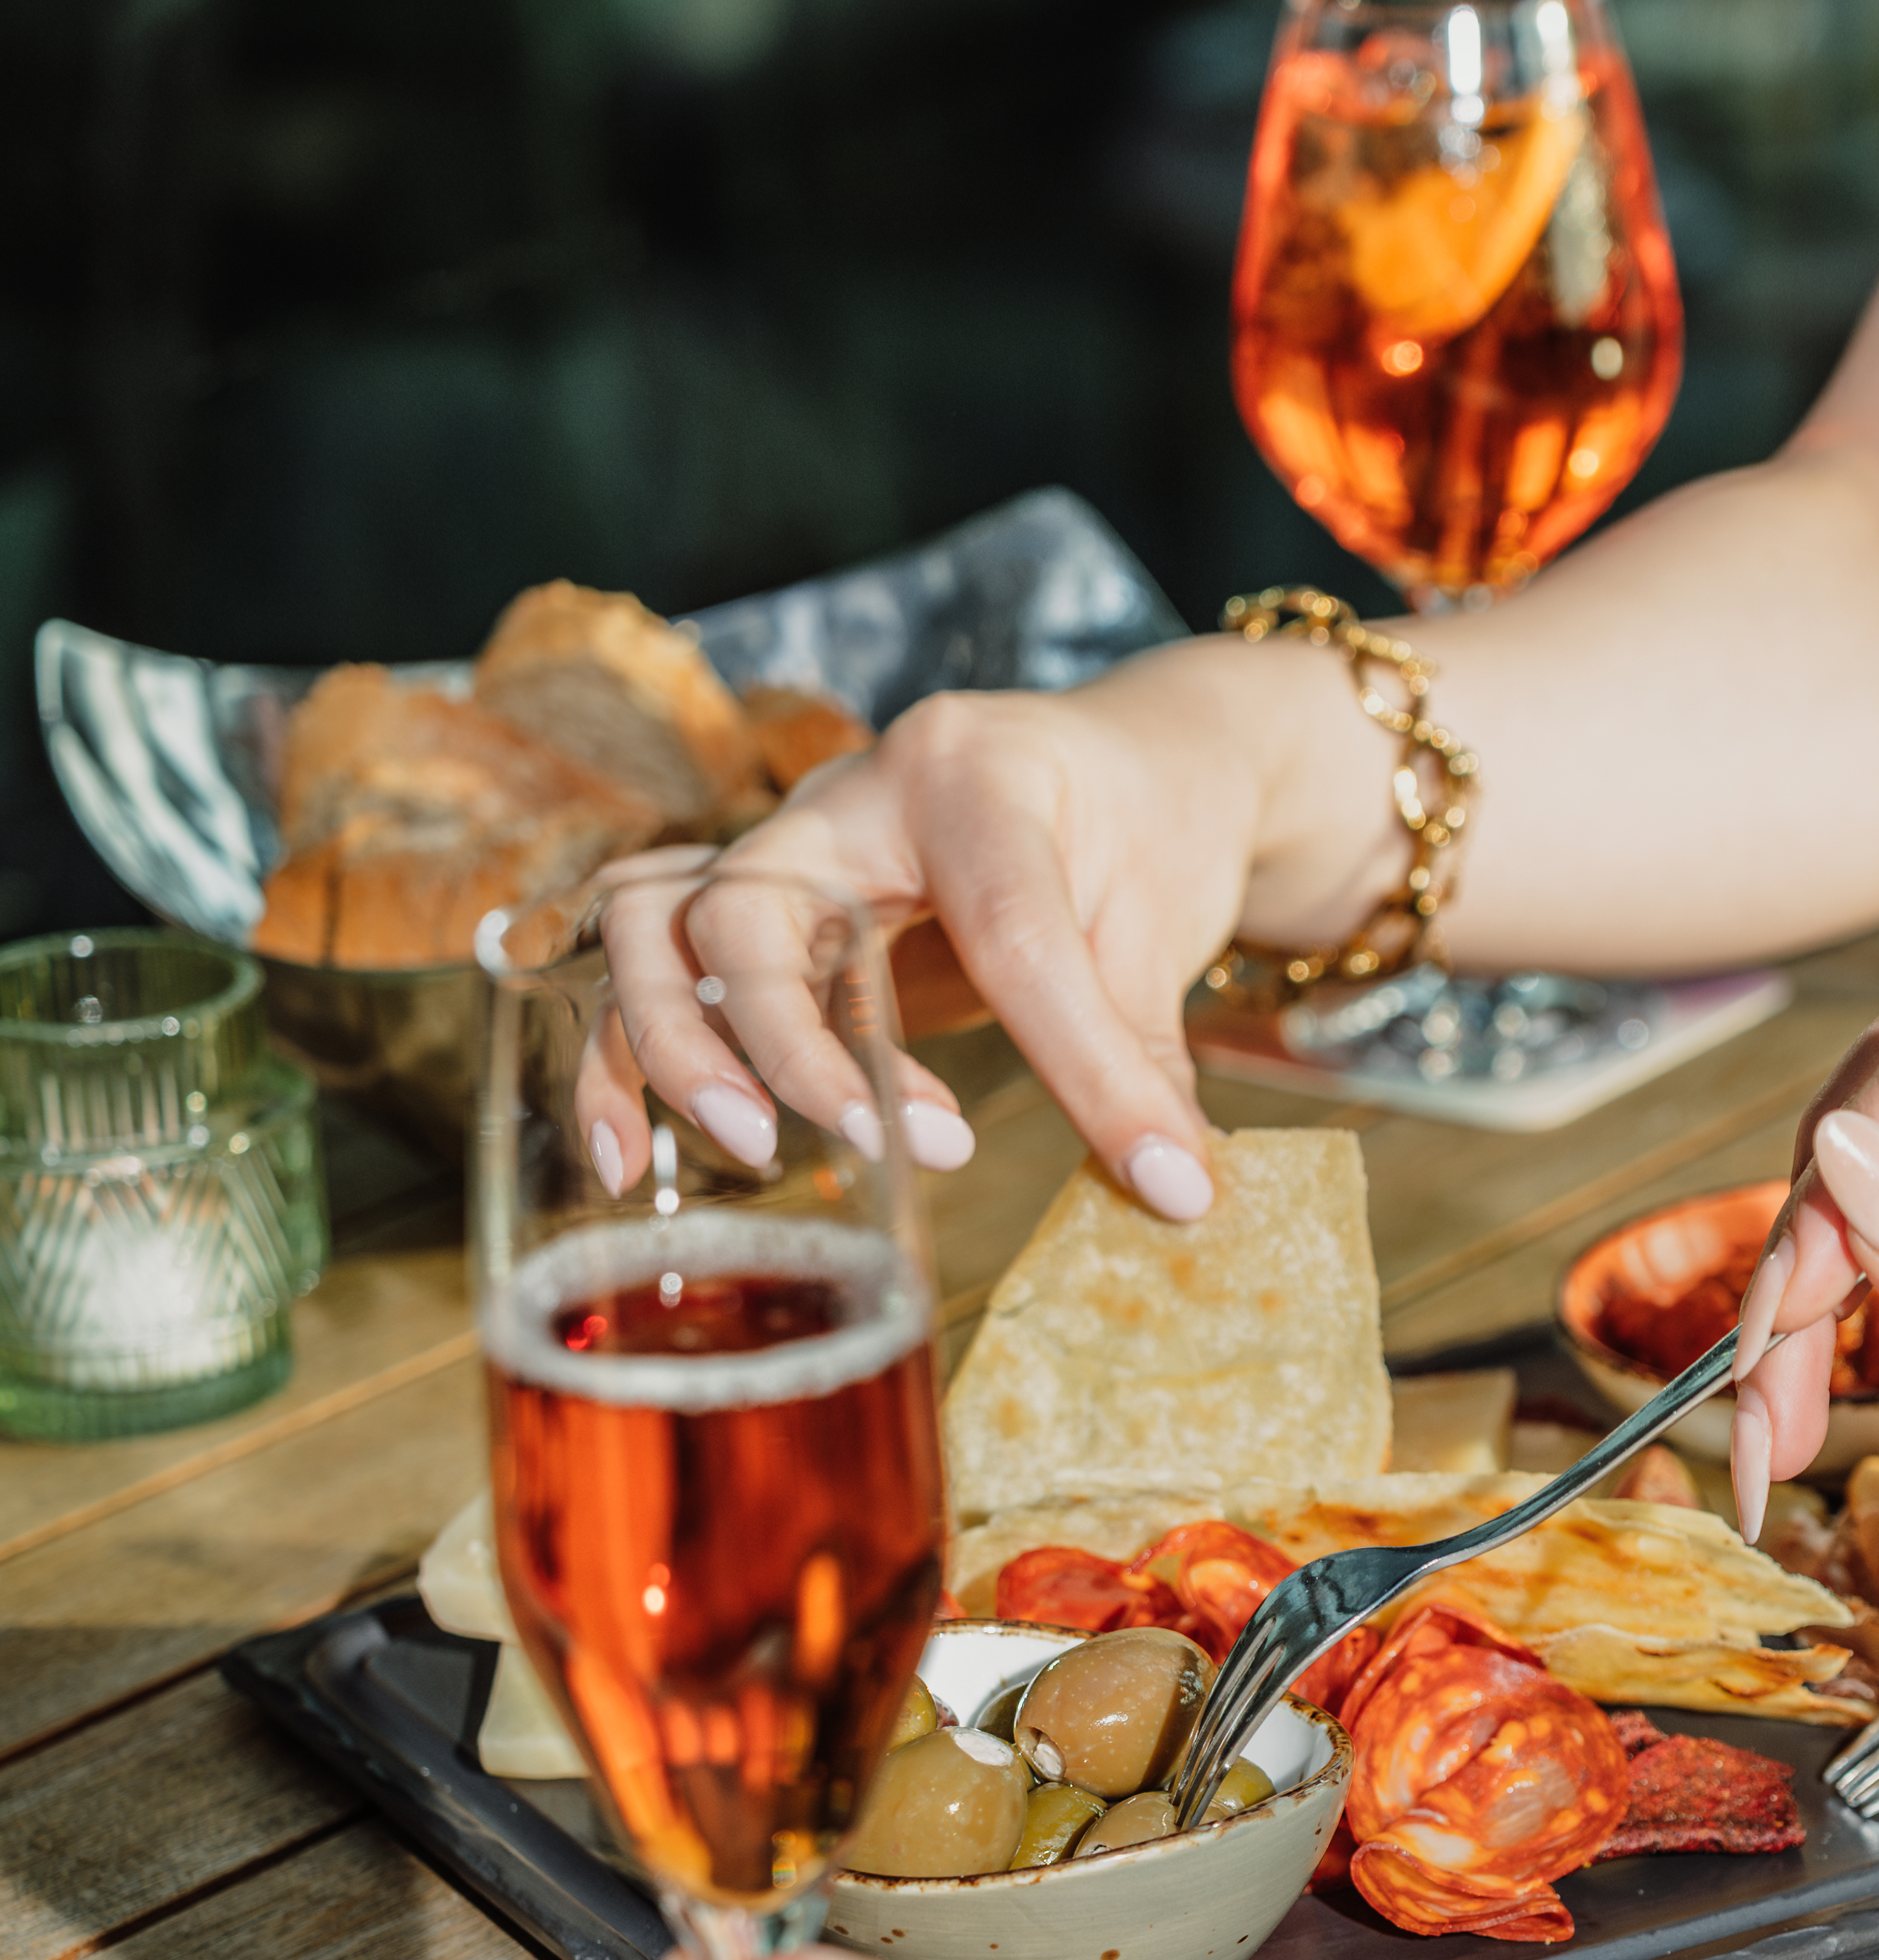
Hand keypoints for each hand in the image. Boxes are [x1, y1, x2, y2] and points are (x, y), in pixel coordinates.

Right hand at [589, 639, 1362, 1223]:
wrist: (1124, 765)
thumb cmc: (1138, 831)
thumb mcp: (1162, 933)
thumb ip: (1146, 1059)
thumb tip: (1172, 1194)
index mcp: (973, 777)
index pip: (1003, 929)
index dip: (1072, 1061)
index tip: (1144, 1164)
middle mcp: (850, 799)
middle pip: (748, 908)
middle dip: (785, 1042)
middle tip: (868, 1144)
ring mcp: (786, 847)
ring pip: (654, 923)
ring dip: (677, 1044)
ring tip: (744, 1149)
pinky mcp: (758, 905)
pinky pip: (650, 962)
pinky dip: (625, 1055)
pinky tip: (627, 1154)